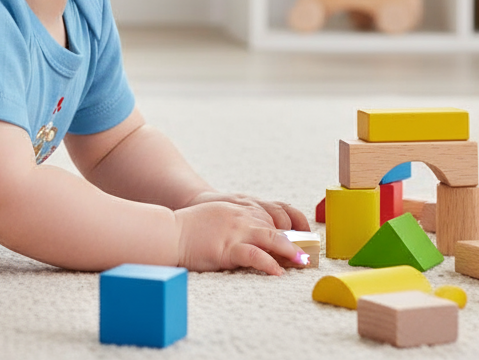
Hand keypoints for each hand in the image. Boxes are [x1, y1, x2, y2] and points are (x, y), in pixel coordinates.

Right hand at [174, 197, 310, 275]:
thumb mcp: (219, 215)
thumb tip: (261, 235)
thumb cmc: (192, 227)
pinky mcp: (227, 248)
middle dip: (295, 240)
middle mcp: (240, 215)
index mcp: (238, 206)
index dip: (291, 226)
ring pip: (272, 238)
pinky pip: (255, 256)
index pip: (272, 213)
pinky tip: (277, 272)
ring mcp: (235, 231)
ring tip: (301, 262)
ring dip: (290, 251)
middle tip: (307, 254)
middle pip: (276, 225)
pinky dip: (269, 264)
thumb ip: (239, 220)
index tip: (302, 237)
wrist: (171, 231)